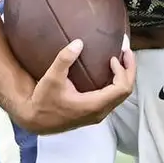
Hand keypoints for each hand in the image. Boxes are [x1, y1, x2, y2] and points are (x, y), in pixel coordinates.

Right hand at [16, 37, 135, 134]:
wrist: (34, 120)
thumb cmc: (43, 101)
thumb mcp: (51, 78)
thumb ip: (64, 59)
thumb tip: (79, 42)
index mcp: (94, 105)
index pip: (121, 88)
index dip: (123, 70)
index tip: (113, 57)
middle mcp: (99, 112)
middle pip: (126, 91)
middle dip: (129, 69)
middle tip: (126, 51)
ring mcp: (97, 113)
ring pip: (120, 94)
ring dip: (123, 75)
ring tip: (121, 57)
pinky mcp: (93, 111)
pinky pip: (113, 96)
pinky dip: (116, 81)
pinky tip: (109, 69)